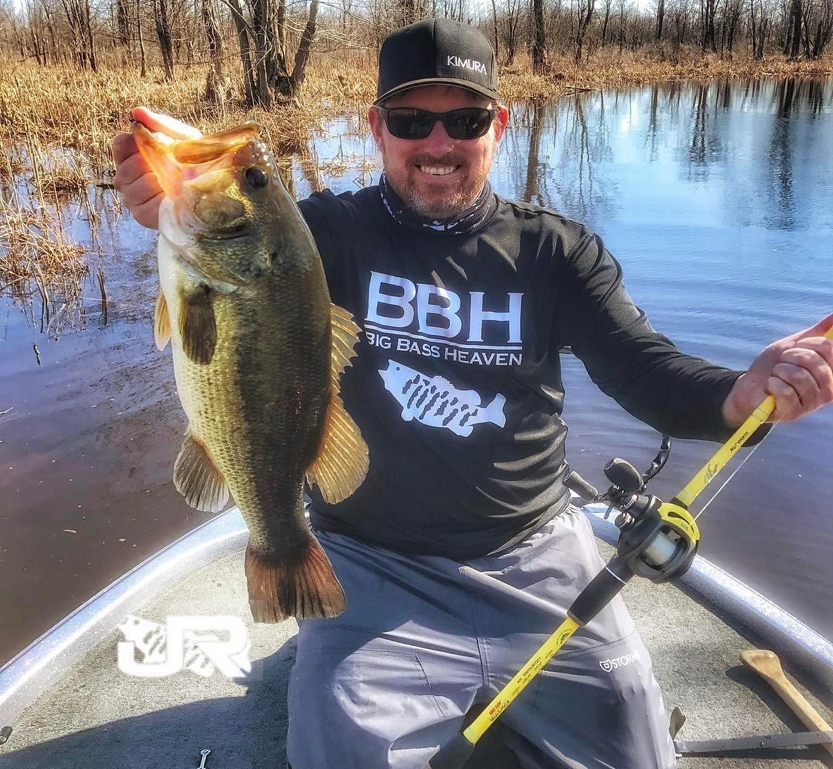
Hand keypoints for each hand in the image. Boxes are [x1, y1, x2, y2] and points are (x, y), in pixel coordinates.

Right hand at [112, 107, 201, 228]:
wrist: (212, 192)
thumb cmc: (194, 163)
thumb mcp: (184, 139)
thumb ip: (161, 124)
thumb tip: (137, 112)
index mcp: (131, 155)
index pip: (121, 144)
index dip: (137, 143)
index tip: (158, 144)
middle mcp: (126, 176)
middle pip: (129, 164)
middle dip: (154, 163)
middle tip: (175, 167)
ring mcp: (131, 196)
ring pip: (135, 182)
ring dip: (160, 180)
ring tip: (177, 182)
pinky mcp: (140, 213)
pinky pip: (143, 200)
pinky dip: (160, 196)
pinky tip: (173, 196)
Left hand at [722, 314, 832, 425]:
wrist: (749, 387)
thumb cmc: (772, 367)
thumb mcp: (792, 345)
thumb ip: (815, 333)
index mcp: (830, 372)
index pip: (829, 348)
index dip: (807, 343)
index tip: (795, 347)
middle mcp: (827, 389)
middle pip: (814, 362)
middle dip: (790, 357)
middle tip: (781, 362)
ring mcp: (811, 403)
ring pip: (799, 377)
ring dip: (779, 371)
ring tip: (775, 375)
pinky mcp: (794, 413)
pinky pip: (786, 392)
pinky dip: (772, 384)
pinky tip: (770, 387)